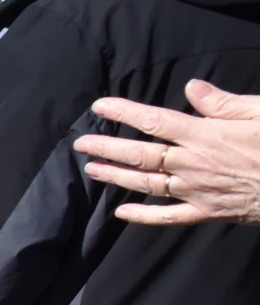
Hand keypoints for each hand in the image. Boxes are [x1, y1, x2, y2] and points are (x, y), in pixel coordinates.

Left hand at [76, 81, 259, 224]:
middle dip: (107, 146)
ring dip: (116, 176)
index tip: (99, 105)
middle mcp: (193, 164)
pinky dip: (143, 216)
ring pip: (147, 184)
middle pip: (141, 154)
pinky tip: (121, 212)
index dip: (124, 112)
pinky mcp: (206, 212)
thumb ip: (223, 103)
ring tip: (92, 169)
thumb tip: (191, 87)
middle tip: (80, 142)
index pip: (154, 121)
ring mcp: (196, 191)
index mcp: (205, 135)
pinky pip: (168, 217)